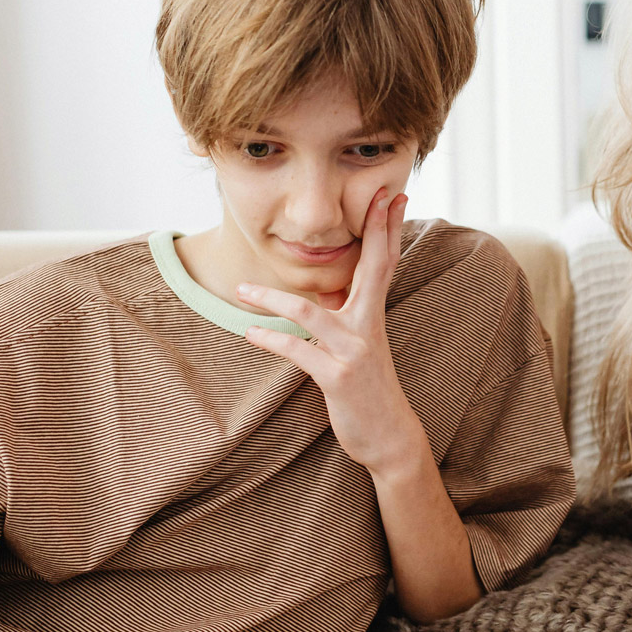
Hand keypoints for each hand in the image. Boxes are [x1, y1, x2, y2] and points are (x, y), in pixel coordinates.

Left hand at [236, 189, 422, 472]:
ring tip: (240, 290)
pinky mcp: (337, 377)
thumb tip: (326, 290)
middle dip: (374, 229)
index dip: (388, 227)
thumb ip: (346, 315)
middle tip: (375, 195)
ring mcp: (354, 351)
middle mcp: (368, 326)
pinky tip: (250, 334)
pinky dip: (270, 341)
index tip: (391, 194)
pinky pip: (297, 353)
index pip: (384, 261)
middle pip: (374, 267)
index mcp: (373, 315)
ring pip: (310, 312)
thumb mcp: (360, 346)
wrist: (388, 436)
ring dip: (271, 300)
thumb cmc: (369, 389)